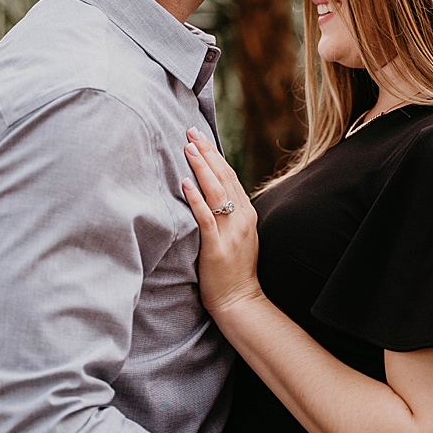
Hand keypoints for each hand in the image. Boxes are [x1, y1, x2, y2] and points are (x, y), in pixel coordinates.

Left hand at [180, 128, 261, 314]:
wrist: (240, 301)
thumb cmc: (234, 271)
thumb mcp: (238, 237)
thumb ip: (229, 216)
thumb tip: (212, 196)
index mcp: (247, 214)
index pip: (231, 177)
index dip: (215, 155)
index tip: (201, 137)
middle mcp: (242, 218)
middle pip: (224, 178)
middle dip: (206, 152)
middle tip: (190, 131)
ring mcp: (231, 232)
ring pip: (217, 192)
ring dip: (201, 168)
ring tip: (187, 148)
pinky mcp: (217, 247)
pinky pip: (205, 218)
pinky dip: (196, 199)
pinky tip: (185, 183)